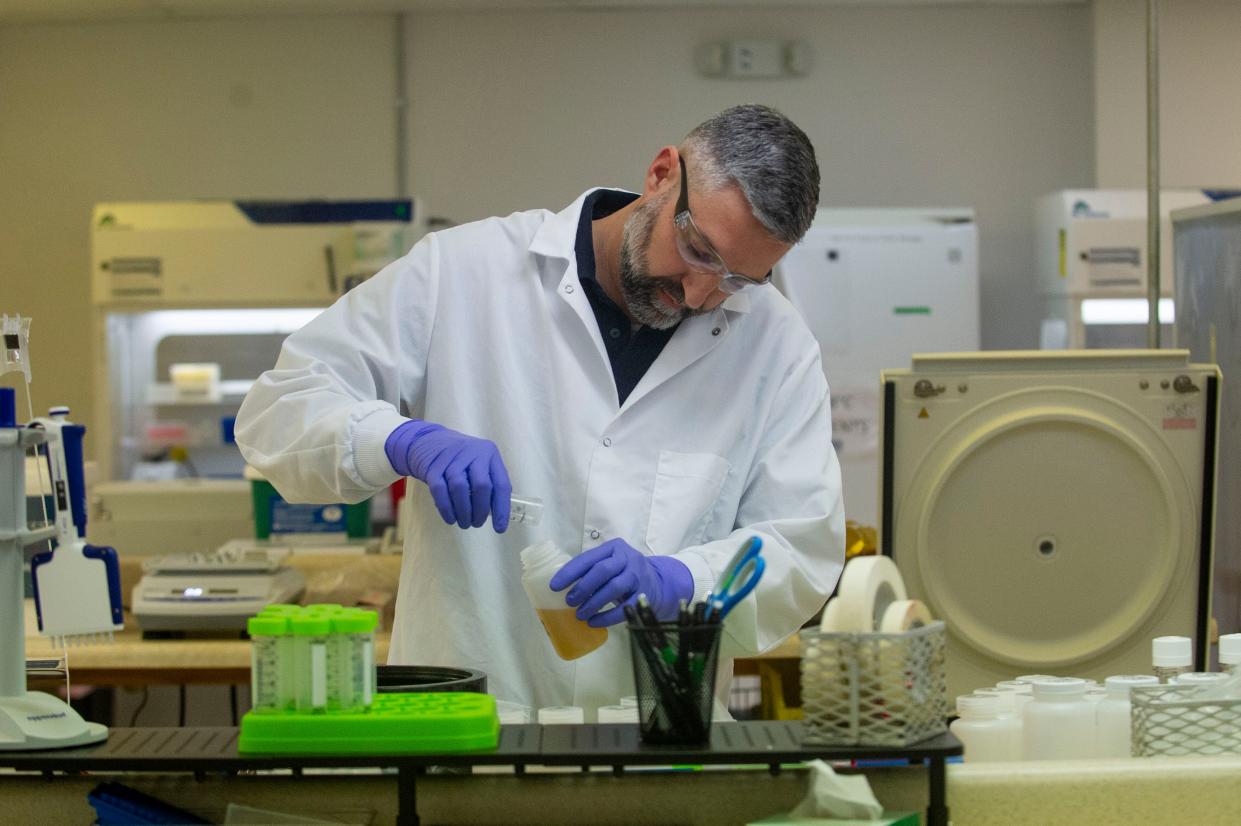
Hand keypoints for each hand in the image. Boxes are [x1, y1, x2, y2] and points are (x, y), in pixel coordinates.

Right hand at [385, 420, 511, 530]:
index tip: (499, 528)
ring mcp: (451, 458)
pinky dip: (446, 509)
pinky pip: (440, 491)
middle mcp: (473, 452)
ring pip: (460, 488)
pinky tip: (451, 519)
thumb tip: (498, 514)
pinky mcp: (433, 467)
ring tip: (464, 523)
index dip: (502, 508)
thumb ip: (491, 483)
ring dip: (463, 512)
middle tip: (477, 524)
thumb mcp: (480, 463)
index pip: (500, 484)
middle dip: (480, 511)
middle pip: (481, 486)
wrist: (428, 442)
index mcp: (489, 453)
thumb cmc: (461, 459)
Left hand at [548, 538, 691, 627]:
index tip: (554, 586)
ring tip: (579, 614)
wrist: (657, 582)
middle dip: (582, 587)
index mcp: (613, 548)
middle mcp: (627, 558)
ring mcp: (637, 576)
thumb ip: (592, 569)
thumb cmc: (624, 573)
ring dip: (593, 602)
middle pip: (601, 570)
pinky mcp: (643, 595)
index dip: (569, 572)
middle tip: (569, 601)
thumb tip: (562, 586)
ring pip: (613, 588)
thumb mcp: (611, 563)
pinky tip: (594, 622)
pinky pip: (623, 608)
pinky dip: (606, 617)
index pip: (588, 558)